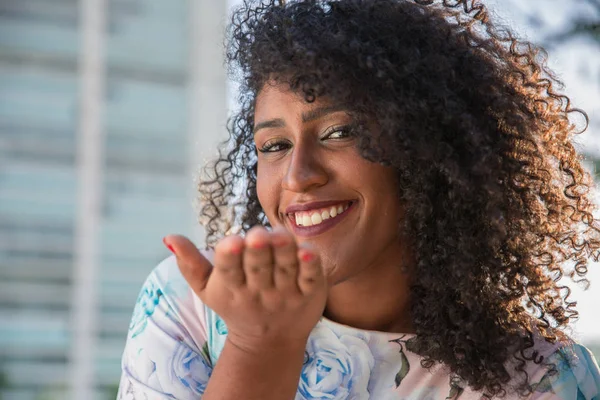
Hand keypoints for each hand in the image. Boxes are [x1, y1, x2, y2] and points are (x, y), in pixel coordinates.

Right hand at [164, 226, 326, 351]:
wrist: (269, 342)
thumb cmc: (235, 304)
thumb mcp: (208, 289)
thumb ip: (190, 263)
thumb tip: (168, 237)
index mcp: (232, 286)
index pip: (229, 269)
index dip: (230, 256)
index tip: (231, 243)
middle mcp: (260, 290)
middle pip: (258, 267)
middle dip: (257, 250)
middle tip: (258, 235)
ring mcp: (287, 293)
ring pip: (286, 269)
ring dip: (284, 252)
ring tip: (281, 235)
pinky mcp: (310, 293)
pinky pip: (311, 278)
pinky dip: (311, 266)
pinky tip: (309, 251)